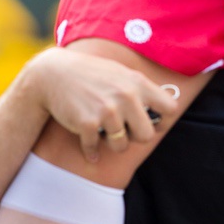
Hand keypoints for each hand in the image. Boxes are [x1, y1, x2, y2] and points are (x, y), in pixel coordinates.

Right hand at [23, 48, 173, 162]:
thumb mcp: (121, 73)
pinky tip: (88, 144)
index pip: (170, 108)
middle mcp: (126, 97)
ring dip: (112, 144)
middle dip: (135, 137)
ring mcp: (107, 111)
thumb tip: (165, 109)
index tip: (150, 121)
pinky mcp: (87, 124)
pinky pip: (95, 148)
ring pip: (122, 146)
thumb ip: (141, 89)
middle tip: (123, 130)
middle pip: (147, 136)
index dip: (161, 119)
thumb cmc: (91, 73)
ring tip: (104, 133)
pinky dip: (91, 151)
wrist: (53, 73)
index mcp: (138, 83)